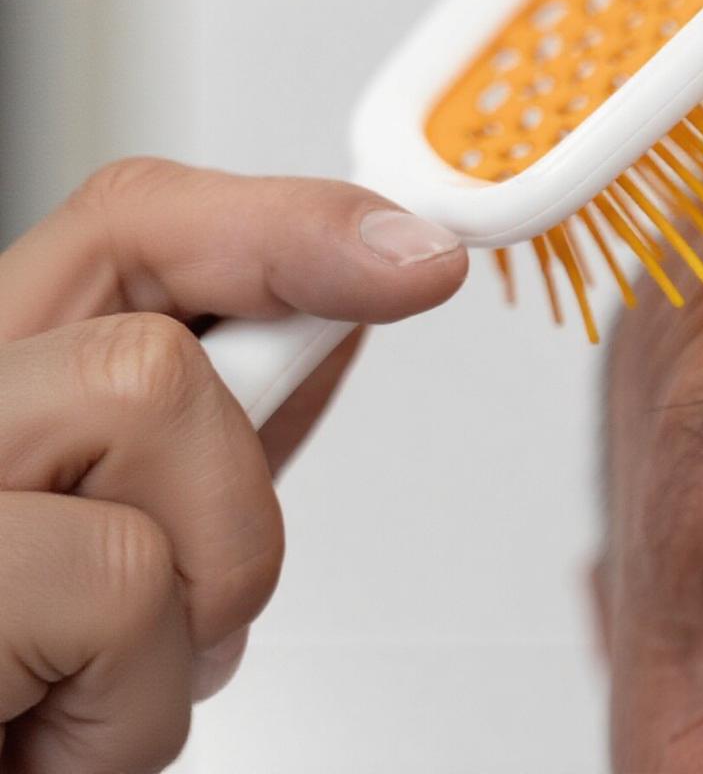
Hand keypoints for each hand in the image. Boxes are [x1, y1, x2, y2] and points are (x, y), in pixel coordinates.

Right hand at [0, 158, 466, 771]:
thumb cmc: (26, 701)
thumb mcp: (142, 545)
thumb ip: (224, 422)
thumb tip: (351, 299)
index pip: (131, 227)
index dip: (288, 226)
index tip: (418, 258)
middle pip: (153, 330)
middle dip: (231, 489)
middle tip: (175, 606)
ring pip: (146, 404)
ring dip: (192, 593)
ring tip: (93, 683)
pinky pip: (118, 578)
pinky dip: (136, 694)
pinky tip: (55, 734)